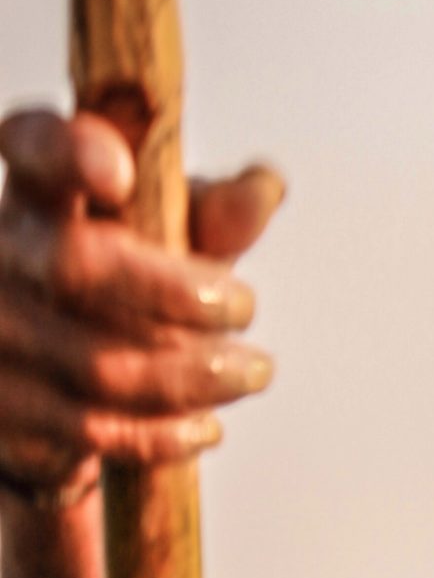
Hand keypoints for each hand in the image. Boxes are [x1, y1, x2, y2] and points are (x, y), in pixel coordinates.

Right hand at [0, 106, 281, 495]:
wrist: (55, 385)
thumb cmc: (126, 289)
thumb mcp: (173, 244)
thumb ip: (216, 215)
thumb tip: (265, 189)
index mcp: (37, 191)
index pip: (32, 145)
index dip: (66, 151)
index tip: (120, 172)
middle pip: (74, 264)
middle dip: (176, 291)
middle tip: (243, 306)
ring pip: (97, 363)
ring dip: (192, 375)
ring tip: (248, 371)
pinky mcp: (2, 414)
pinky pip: (92, 431)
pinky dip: (162, 432)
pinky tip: (203, 424)